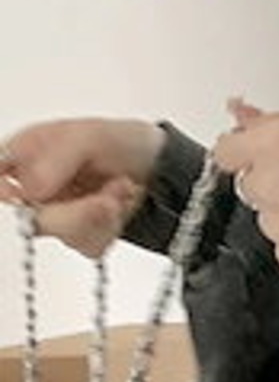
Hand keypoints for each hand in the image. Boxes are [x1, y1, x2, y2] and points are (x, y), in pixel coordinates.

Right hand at [0, 117, 162, 257]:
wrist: (159, 167)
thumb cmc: (119, 141)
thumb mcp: (88, 135)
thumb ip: (57, 157)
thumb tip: (32, 189)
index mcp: (22, 154)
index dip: (5, 195)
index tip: (27, 198)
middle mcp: (31, 187)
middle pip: (27, 219)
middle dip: (74, 212)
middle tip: (105, 197)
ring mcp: (54, 215)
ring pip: (62, 236)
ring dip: (99, 215)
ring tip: (118, 188)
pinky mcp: (79, 237)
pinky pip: (87, 246)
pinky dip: (110, 227)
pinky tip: (118, 202)